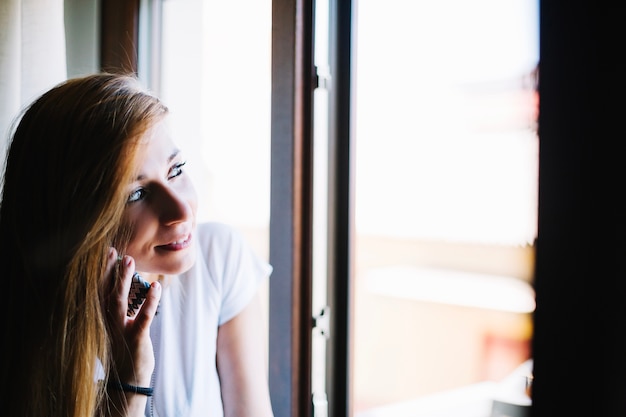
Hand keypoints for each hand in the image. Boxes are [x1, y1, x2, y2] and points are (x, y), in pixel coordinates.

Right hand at [104, 248, 161, 385]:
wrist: (127, 379)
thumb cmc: (123, 348)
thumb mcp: (117, 326)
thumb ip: (117, 306)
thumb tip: (120, 283)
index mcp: (103, 317)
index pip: (100, 290)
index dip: (104, 271)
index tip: (108, 251)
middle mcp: (107, 322)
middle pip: (106, 291)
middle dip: (110, 270)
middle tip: (115, 250)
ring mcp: (120, 330)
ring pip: (120, 301)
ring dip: (124, 280)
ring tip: (130, 261)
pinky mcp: (136, 338)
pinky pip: (142, 318)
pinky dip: (150, 302)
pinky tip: (156, 287)